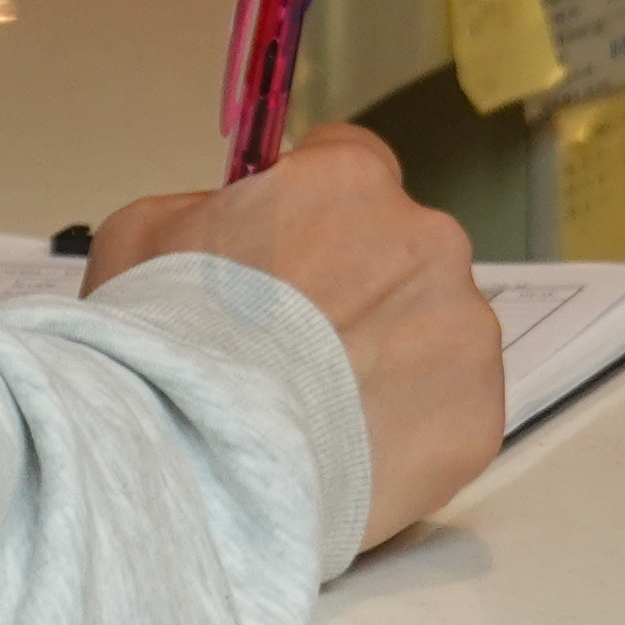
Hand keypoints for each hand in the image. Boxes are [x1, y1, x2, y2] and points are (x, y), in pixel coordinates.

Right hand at [79, 124, 498, 550]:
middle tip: (296, 350)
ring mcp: (464, 329)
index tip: (293, 258)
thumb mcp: (146, 236)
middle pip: (401, 254)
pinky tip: (349, 453)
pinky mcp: (479, 416)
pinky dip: (408, 432)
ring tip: (318, 414)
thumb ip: (208, 210)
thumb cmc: (169, 342)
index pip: (357, 165)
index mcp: (352, 180)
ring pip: (432, 334)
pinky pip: (446, 412)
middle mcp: (429, 239)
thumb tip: (235, 218)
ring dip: (389, 361)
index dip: (319, 214)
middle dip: (358, 292)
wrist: (206, 459)